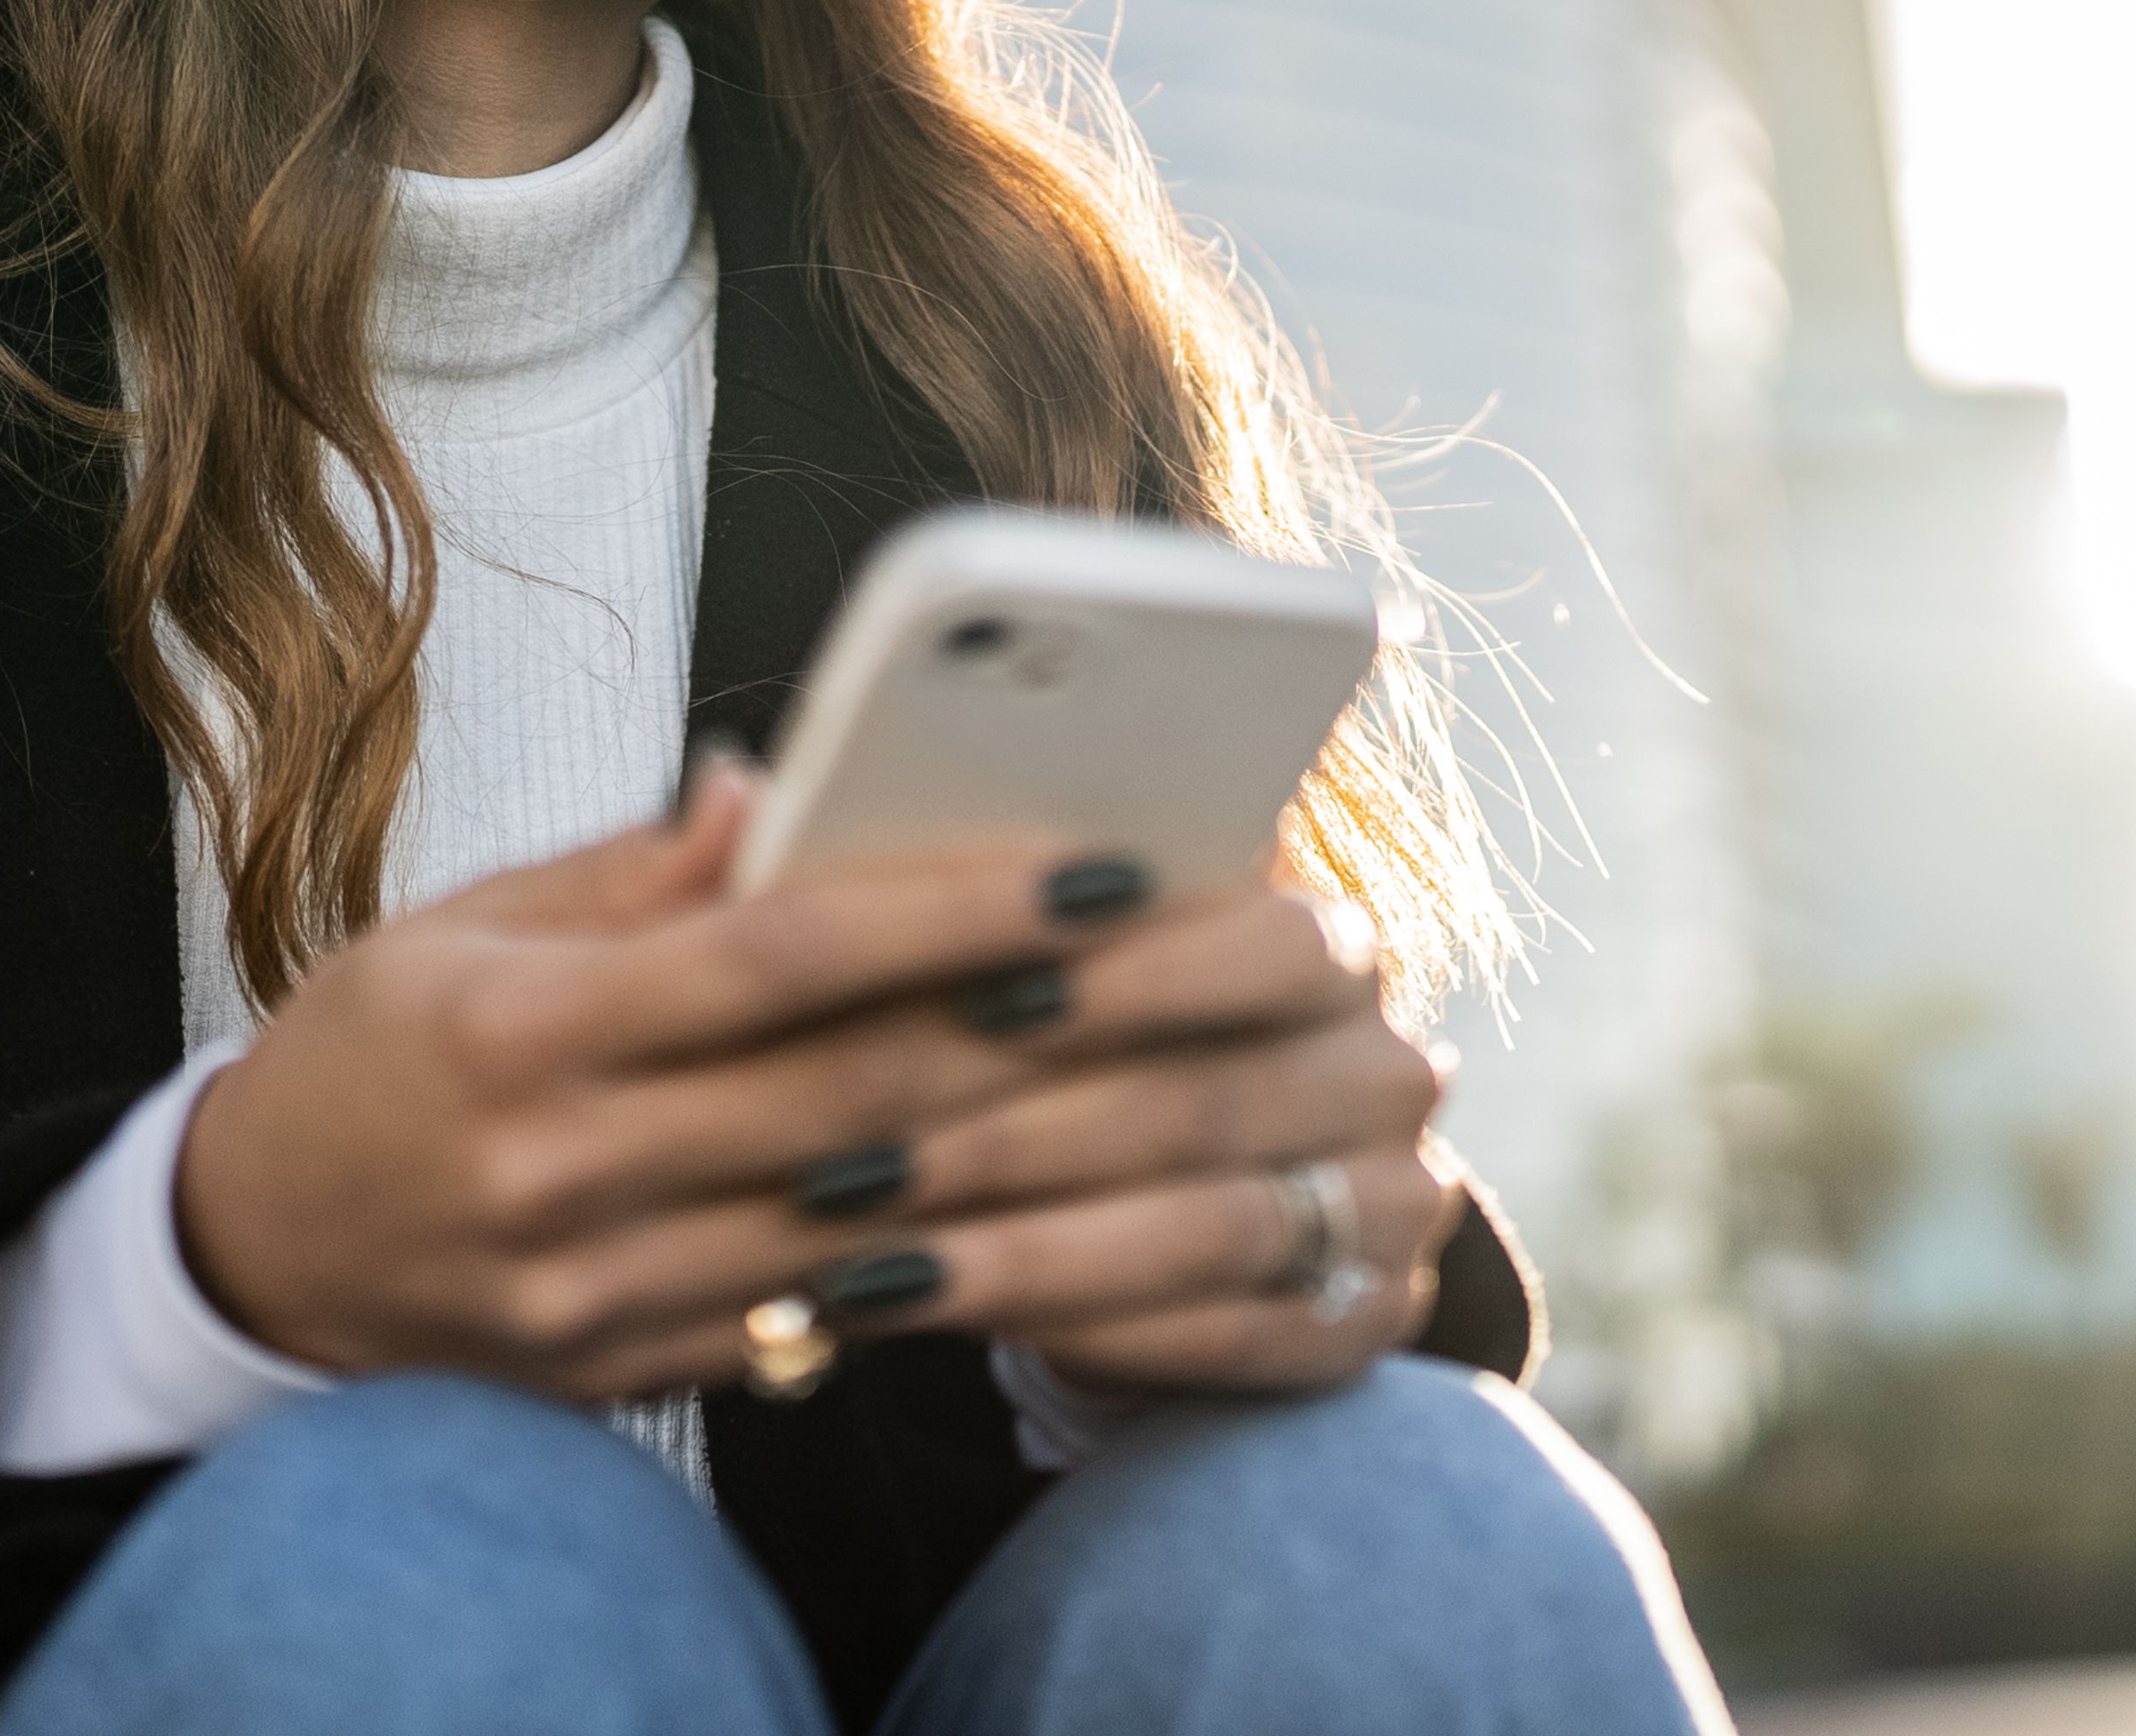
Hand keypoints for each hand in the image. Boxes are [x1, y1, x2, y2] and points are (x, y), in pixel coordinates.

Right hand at [174, 764, 1183, 1396]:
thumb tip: (770, 784)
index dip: (945, 913)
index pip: (775, 957)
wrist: (248, 1260)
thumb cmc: (371, 1058)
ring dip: (1015, 1154)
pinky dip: (926, 1256)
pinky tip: (1029, 1195)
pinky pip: (809, 1315)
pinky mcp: (625, 1372)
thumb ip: (633, 871)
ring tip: (1149, 1079)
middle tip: (1175, 968)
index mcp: (523, 1029)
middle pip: (847, 1099)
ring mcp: (596, 1292)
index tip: (1083, 870)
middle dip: (1030, 1032)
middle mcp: (565, 1170)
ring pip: (855, 1223)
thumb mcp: (466, 926)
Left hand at [859, 890, 1456, 1397]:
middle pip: (1204, 1105)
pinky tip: (959, 1322)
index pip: (1264, 942)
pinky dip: (1085, 1333)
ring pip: (1206, 1232)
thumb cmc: (1064, 1037)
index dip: (1127, 977)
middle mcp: (1387, 1070)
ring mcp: (1394, 1207)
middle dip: (1009, 1139)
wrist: (1157, 1188)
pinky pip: (1227, 1340)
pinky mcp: (1365, 1325)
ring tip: (862, 1266)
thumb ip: (947, 893)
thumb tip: (740, 795)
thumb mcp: (1033, 951)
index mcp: (1332, 944)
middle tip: (846, 1169)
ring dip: (1020, 1252)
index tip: (973, 1001)